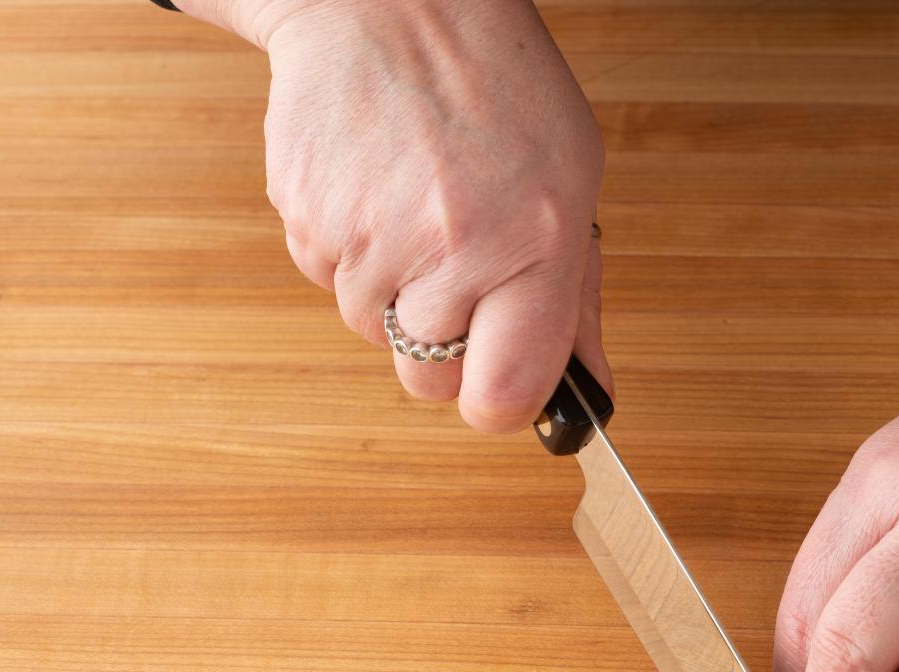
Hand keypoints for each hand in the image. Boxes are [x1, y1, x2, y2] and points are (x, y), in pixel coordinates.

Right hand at [257, 0, 607, 429]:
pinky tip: (375, 188)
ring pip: (374, 331)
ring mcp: (369, 236)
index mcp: (535, 242)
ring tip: (416, 206)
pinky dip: (353, 253)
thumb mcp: (570, 183)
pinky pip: (330, 282)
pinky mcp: (307, 220)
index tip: (501, 387)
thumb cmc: (496, 89)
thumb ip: (577, 302)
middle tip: (459, 271)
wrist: (392, 4)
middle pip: (427, 380)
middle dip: (444, 346)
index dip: (499, 404)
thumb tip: (591, 398)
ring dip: (396, 290)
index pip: (501, 393)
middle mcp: (452, 245)